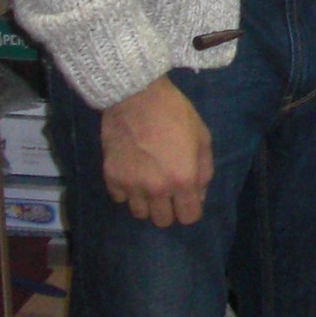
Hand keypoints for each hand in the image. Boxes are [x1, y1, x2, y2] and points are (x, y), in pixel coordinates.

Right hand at [100, 75, 213, 225]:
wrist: (137, 96)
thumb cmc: (175, 113)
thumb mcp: (203, 137)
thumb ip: (204, 170)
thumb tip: (198, 195)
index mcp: (183, 180)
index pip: (189, 217)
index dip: (190, 209)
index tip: (186, 199)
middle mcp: (157, 189)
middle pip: (162, 221)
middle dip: (168, 209)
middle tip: (166, 190)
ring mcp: (132, 185)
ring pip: (139, 213)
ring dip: (146, 202)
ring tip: (147, 182)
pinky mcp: (111, 177)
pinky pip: (119, 198)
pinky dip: (126, 191)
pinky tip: (131, 174)